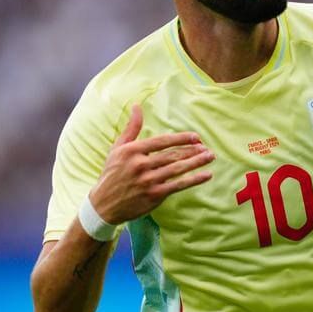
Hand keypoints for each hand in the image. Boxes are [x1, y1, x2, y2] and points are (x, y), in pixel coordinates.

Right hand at [88, 103, 213, 224]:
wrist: (103, 205)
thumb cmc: (112, 174)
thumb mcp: (118, 148)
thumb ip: (131, 128)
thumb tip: (137, 106)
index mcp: (132, 151)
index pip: (162, 141)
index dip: (181, 138)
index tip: (196, 137)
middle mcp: (140, 165)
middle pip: (172, 155)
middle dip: (193, 151)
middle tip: (207, 148)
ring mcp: (148, 180)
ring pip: (177, 169)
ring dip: (196, 162)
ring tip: (210, 157)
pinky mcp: (154, 195)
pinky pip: (178, 185)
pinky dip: (194, 180)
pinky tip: (206, 175)